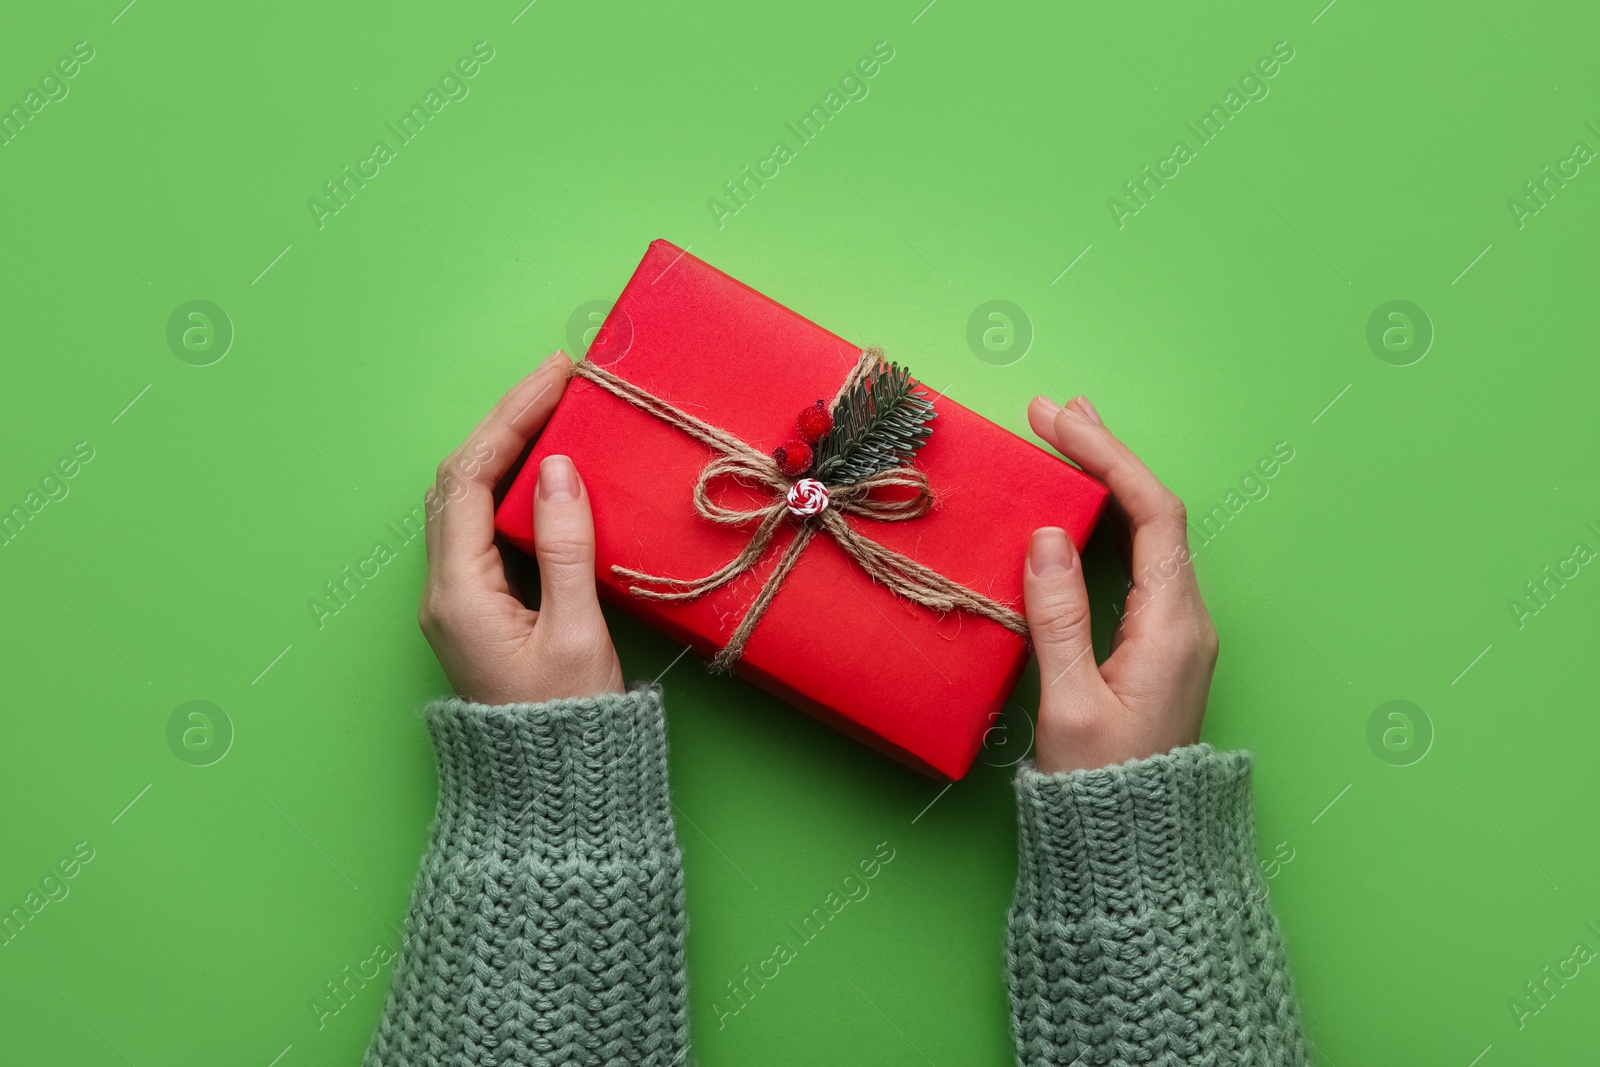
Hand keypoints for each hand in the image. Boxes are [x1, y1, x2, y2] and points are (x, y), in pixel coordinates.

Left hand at [419, 352, 624, 704]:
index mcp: (459, 594)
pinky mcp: (474, 610)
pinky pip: (478, 527)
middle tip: (555, 381)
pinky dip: (506, 485)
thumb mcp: (576, 634)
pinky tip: (542, 471)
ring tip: (551, 411)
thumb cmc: (567, 725)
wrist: (549, 794)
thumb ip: (565, 548)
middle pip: (458, 481)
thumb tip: (559, 469)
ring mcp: (454, 601)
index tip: (554, 377)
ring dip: (503, 450)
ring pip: (464, 502)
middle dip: (504, 423)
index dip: (511, 419)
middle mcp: (443, 591)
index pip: (471, 479)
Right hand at [1022, 395, 1217, 773]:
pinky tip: (1080, 511)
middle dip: (1106, 455)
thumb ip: (1058, 617)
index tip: (1056, 420)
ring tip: (1067, 438)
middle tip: (1055, 411)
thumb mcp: (1069, 705)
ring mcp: (1178, 634)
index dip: (1106, 457)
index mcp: (1174, 626)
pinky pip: (1140, 563)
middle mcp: (1188, 621)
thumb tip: (1049, 536)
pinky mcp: (1159, 648)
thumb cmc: (1102, 789)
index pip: (1151, 514)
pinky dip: (1108, 522)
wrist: (1136, 852)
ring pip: (1150, 536)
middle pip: (1156, 514)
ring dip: (1109, 483)